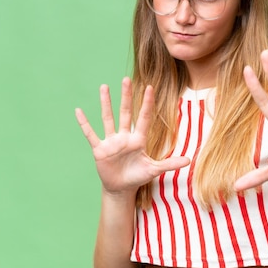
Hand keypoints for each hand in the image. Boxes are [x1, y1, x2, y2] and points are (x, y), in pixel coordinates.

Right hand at [75, 78, 189, 194]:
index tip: (150, 87)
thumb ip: (170, 163)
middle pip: (126, 112)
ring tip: (104, 87)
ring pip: (108, 118)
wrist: (121, 188)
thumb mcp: (154, 169)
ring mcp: (111, 141)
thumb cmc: (138, 176)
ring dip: (106, 103)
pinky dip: (84, 123)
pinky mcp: (99, 149)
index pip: (144, 118)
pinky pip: (91, 134)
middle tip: (126, 79)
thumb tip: (189, 160)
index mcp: (138, 140)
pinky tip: (78, 111)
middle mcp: (124, 136)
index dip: (147, 103)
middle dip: (126, 96)